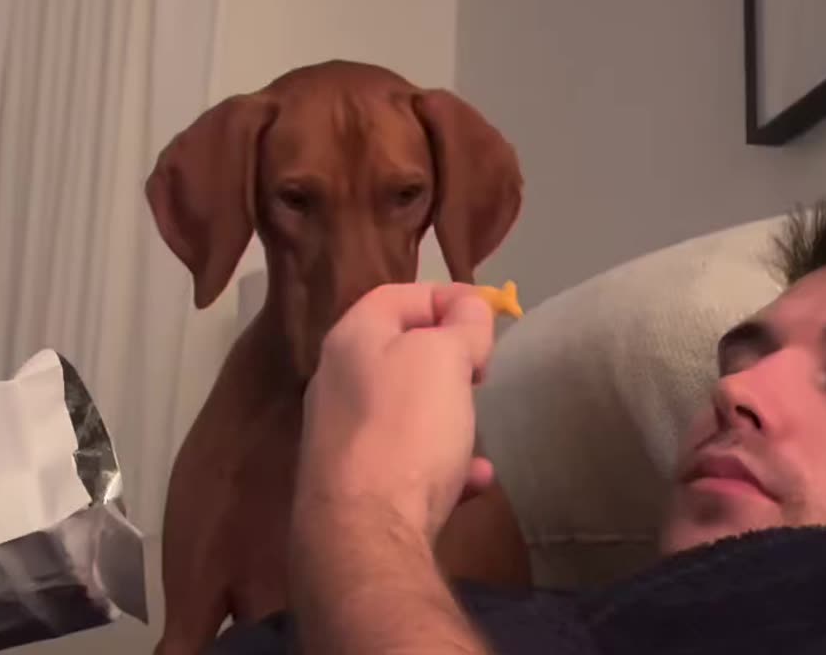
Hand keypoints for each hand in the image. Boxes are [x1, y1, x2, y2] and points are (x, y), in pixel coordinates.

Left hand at [296, 282, 496, 538]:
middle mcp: (336, 381)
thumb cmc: (406, 427)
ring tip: (477, 421)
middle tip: (482, 370)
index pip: (398, 294)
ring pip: (404, 408)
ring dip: (447, 411)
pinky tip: (476, 479)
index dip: (447, 296)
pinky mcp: (356, 485)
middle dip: (448, 357)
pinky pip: (408, 460)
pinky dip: (444, 463)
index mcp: (351, 338)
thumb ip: (459, 326)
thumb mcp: (443, 358)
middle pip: (398, 351)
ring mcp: (342, 435)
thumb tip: (468, 308)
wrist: (365, 530)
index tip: (489, 317)